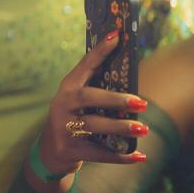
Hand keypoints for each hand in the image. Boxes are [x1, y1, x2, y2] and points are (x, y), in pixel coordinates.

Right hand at [36, 31, 148, 176]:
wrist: (50, 151)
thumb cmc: (73, 119)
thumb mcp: (78, 102)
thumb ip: (97, 89)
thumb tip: (129, 72)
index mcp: (67, 89)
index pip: (84, 66)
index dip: (100, 51)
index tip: (117, 36)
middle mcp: (62, 106)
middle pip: (88, 98)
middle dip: (115, 99)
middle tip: (141, 102)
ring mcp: (64, 128)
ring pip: (94, 126)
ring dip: (120, 127)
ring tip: (143, 128)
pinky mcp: (69, 149)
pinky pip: (99, 153)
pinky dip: (120, 157)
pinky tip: (139, 156)